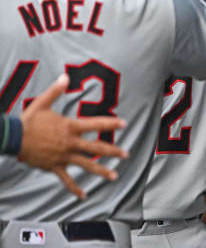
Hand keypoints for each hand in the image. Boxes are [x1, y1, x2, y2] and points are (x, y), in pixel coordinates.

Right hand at [19, 74, 127, 199]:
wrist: (12, 138)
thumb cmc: (28, 120)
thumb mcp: (42, 103)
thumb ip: (56, 91)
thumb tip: (65, 76)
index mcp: (70, 127)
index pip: (96, 124)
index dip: (111, 123)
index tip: (124, 123)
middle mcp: (70, 143)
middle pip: (96, 148)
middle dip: (112, 151)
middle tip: (126, 154)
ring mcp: (63, 156)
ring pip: (86, 165)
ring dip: (101, 171)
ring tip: (114, 176)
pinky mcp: (55, 167)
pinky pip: (67, 180)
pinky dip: (75, 189)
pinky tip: (84, 196)